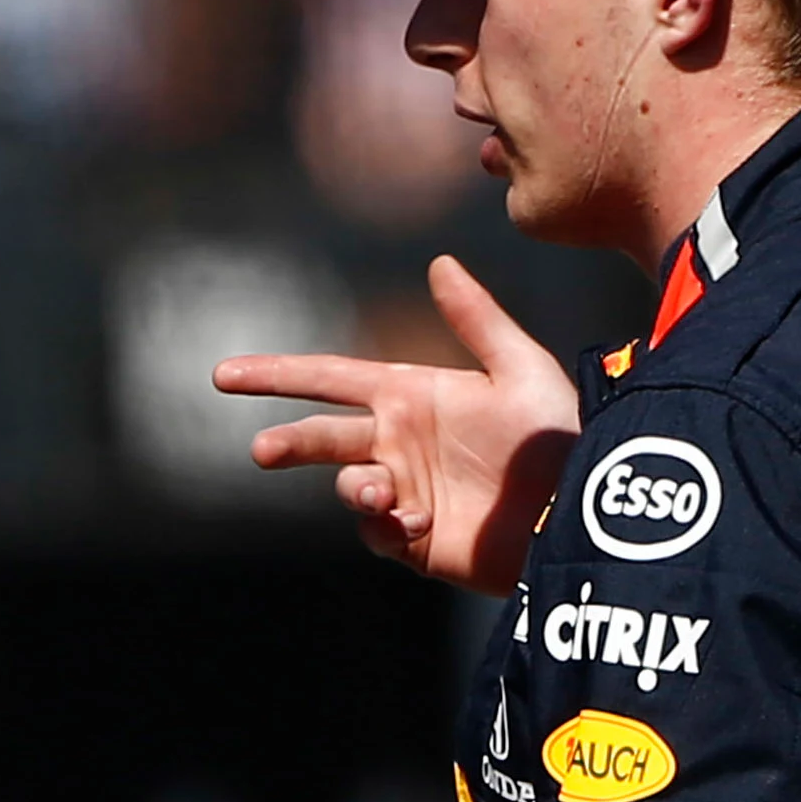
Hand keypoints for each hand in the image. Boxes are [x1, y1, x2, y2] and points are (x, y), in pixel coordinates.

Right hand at [213, 255, 578, 594]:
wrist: (576, 512)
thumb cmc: (555, 437)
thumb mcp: (521, 369)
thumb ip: (477, 319)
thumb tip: (439, 262)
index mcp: (410, 396)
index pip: (328, 379)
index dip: (276, 375)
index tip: (224, 374)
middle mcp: (398, 441)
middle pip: (321, 436)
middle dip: (288, 442)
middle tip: (263, 451)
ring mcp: (405, 491)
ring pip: (347, 484)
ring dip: (355, 487)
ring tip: (381, 492)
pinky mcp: (415, 539)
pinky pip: (377, 531)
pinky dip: (386, 523)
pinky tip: (419, 520)